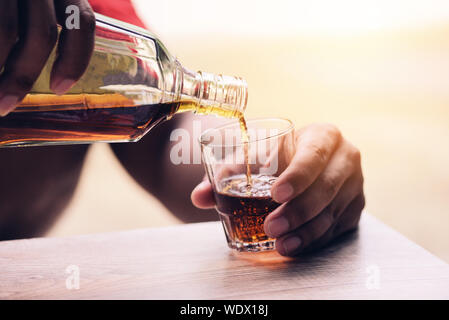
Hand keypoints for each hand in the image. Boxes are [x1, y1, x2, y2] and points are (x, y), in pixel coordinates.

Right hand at [0, 0, 95, 115]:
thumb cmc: (7, 2)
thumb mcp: (29, 4)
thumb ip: (36, 23)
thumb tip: (53, 80)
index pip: (82, 21)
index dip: (75, 59)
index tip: (60, 88)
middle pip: (41, 34)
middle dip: (23, 76)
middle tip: (5, 105)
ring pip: (7, 32)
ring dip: (1, 70)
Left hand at [191, 123, 364, 256]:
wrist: (306, 163)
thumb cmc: (278, 156)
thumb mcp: (255, 157)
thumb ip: (227, 173)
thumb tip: (199, 196)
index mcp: (324, 136)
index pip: (314, 154)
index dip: (298, 175)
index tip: (276, 194)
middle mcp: (345, 158)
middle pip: (327, 187)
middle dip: (298, 211)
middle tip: (272, 226)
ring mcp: (354, 185)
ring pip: (333, 212)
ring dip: (306, 231)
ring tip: (280, 243)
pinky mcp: (354, 208)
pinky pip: (337, 228)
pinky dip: (314, 240)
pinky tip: (294, 246)